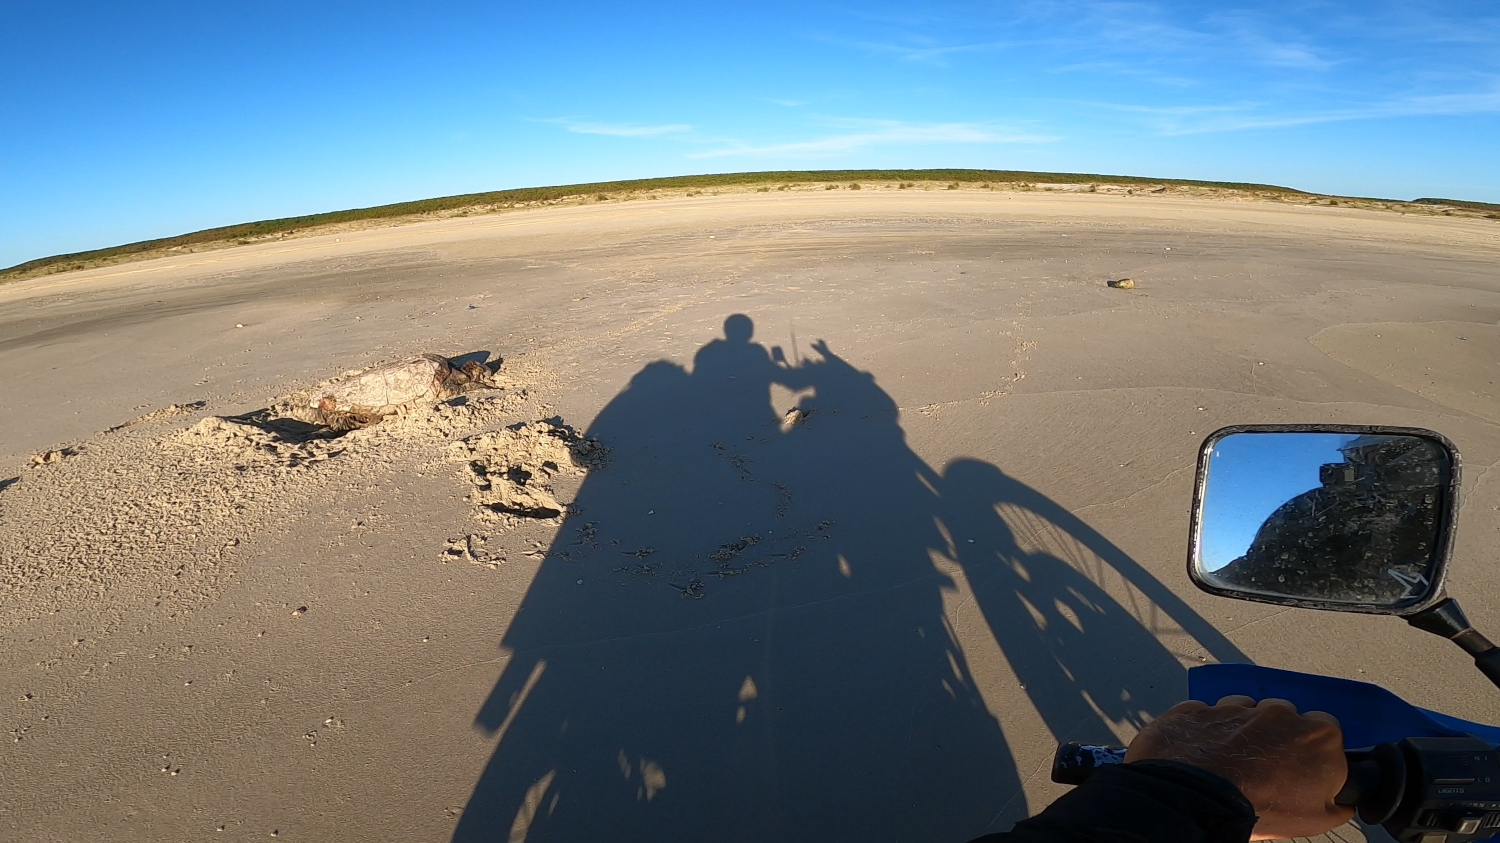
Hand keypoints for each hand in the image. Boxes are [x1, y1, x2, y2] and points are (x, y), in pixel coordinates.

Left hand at [1126, 696, 1353, 840]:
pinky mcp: (1199, 709)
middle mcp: (1278, 710)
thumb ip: (1339, 800)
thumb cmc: (1264, 809)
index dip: (1314, 749)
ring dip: (1241, 731)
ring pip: (1244, 712)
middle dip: (1277, 736)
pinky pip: (1207, 716)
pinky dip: (1207, 731)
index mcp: (1318, 733)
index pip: (1327, 729)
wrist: (1200, 800)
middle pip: (1284, 717)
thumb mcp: (1319, 818)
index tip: (1303, 766)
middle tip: (1265, 768)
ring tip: (1231, 762)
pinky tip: (1204, 754)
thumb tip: (1341, 798)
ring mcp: (1235, 706)